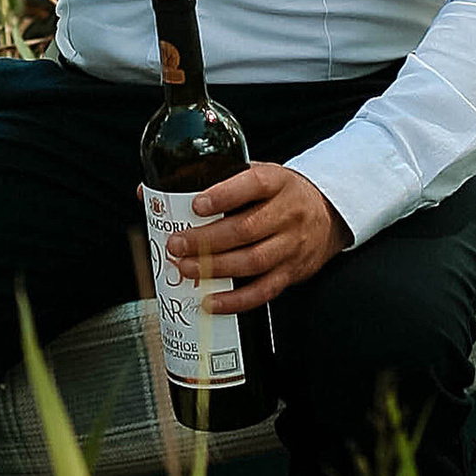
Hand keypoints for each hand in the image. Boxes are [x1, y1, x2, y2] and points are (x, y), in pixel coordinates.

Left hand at [169, 161, 351, 313]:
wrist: (328, 213)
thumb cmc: (278, 194)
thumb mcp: (255, 174)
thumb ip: (210, 181)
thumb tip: (147, 193)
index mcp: (276, 182)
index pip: (252, 185)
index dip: (224, 196)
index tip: (196, 204)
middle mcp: (288, 213)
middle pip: (246, 230)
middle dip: (206, 240)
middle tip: (176, 245)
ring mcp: (292, 245)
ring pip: (252, 261)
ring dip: (215, 269)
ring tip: (186, 270)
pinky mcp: (292, 272)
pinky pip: (263, 291)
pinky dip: (235, 301)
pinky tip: (210, 301)